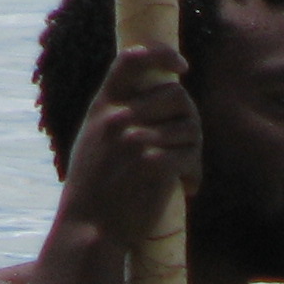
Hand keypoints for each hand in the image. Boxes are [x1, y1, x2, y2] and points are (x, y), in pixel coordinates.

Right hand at [58, 44, 199, 242]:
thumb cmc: (94, 190)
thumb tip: (162, 95)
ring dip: (194, 152)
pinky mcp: (154, 164)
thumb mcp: (94, 140)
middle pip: (177, 95)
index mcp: (103, 106)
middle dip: (190, 118)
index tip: (181, 66)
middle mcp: (118, 117)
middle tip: (189, 144)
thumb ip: (118, 115)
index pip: (132, 59)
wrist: (89, 229)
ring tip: (185, 172)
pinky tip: (187, 187)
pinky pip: (192, 156)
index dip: (162, 54)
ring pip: (190, 127)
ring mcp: (136, 139)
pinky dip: (194, 174)